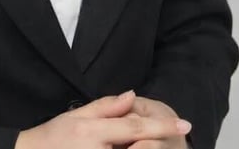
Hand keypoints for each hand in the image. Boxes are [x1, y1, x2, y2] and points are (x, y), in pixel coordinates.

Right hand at [14, 91, 190, 148]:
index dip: (162, 126)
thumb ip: (107, 106)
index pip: (135, 127)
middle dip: (154, 142)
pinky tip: (126, 146)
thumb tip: (133, 95)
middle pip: (139, 147)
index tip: (185, 124)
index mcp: (93, 132)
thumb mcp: (77, 116)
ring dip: (142, 147)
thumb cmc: (53, 137)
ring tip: (134, 141)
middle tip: (161, 135)